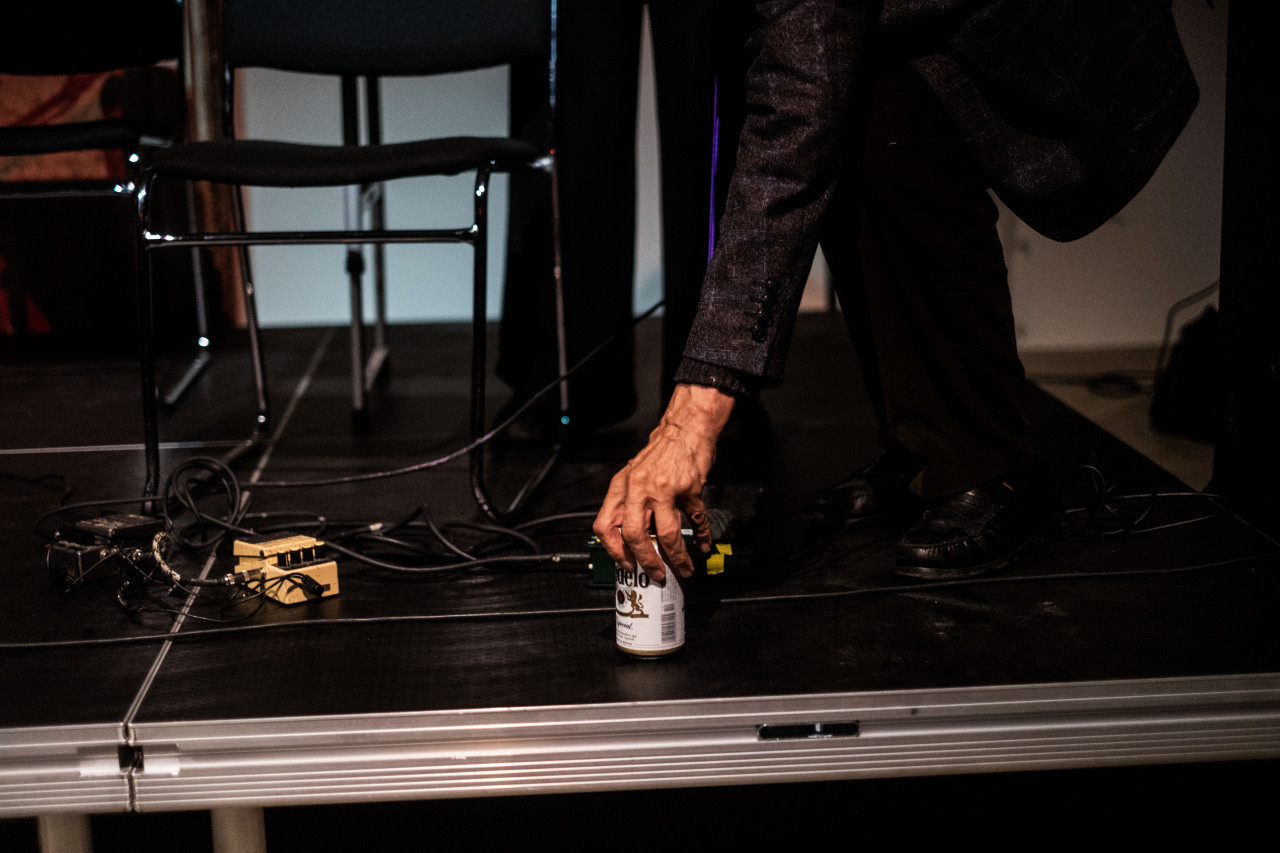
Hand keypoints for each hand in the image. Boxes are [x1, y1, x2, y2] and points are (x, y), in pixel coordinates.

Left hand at [593, 384, 735, 579]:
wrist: (685, 428)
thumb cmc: (661, 453)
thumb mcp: (634, 476)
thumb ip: (630, 504)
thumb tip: (631, 542)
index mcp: (621, 487)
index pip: (606, 525)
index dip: (614, 550)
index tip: (625, 564)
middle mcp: (639, 488)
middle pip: (635, 535)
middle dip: (646, 561)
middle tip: (656, 573)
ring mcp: (665, 489)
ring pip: (666, 534)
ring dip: (676, 557)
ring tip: (684, 568)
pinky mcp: (689, 489)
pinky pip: (696, 521)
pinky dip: (701, 537)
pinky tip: (703, 546)